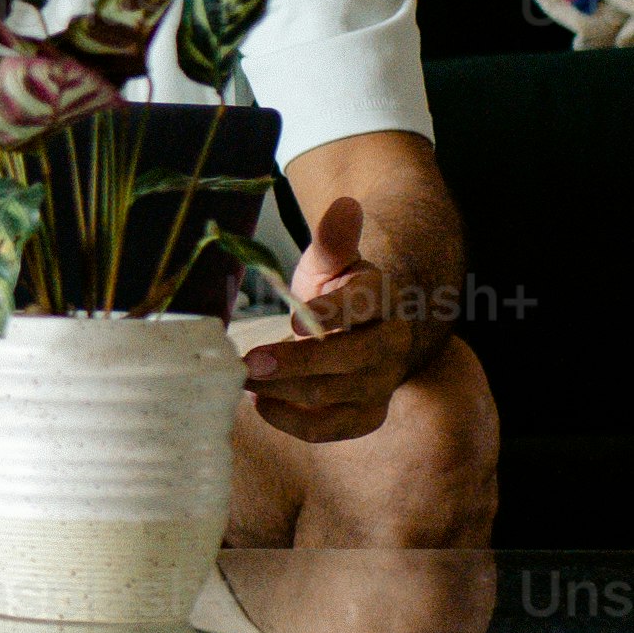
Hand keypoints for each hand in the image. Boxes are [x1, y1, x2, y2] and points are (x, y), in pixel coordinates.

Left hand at [240, 192, 412, 445]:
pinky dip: (293, 421)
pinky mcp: (363, 415)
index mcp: (381, 299)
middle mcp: (389, 344)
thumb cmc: (336, 291)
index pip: (365, 303)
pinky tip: (261, 404)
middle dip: (298, 362)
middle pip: (351, 358)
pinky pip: (331, 428)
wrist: (359, 331)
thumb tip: (345, 204)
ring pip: (337, 395)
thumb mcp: (331, 261)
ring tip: (244, 379)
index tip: (297, 316)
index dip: (334, 310)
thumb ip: (334, 240)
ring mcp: (380, 384)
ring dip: (285, 390)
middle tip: (249, 361)